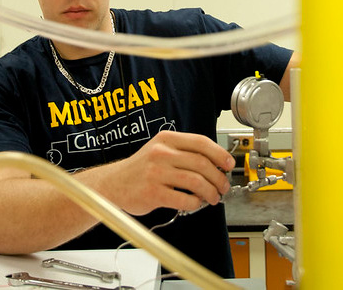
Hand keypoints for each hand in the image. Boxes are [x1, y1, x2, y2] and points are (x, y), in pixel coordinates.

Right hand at [100, 130, 234, 215]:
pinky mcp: (153, 192)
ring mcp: (156, 173)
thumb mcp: (159, 150)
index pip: (200, 142)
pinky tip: (194, 203)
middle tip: (223, 186)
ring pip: (196, 181)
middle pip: (202, 163)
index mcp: (166, 139)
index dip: (220, 153)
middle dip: (218, 178)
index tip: (229, 164)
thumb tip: (216, 162)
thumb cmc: (140, 169)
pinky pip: (184, 199)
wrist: (113, 184)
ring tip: (213, 197)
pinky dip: (195, 203)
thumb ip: (183, 152)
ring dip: (210, 192)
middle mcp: (161, 153)